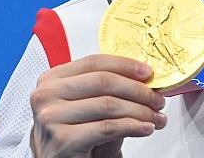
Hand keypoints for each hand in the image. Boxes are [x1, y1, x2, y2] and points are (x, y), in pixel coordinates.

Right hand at [29, 54, 166, 157]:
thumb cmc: (74, 134)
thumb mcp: (85, 105)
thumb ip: (105, 88)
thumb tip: (144, 78)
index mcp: (52, 80)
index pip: (93, 62)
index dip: (125, 65)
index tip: (148, 73)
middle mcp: (46, 95)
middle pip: (103, 82)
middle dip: (138, 90)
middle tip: (157, 99)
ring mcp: (52, 117)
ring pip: (109, 105)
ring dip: (141, 111)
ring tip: (156, 117)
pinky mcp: (63, 140)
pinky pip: (108, 128)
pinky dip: (133, 127)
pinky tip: (145, 128)